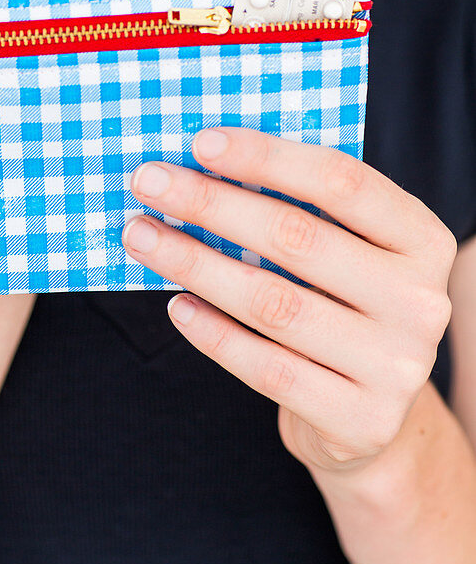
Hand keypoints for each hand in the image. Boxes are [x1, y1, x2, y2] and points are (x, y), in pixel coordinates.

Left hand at [121, 126, 456, 476]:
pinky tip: (176, 304)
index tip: (201, 143)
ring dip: (194, 263)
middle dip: (212, 204)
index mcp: (422, 239)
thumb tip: (202, 159)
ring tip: (142, 237)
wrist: (371, 416)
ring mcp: (395, 365)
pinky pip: (267, 368)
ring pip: (273, 303)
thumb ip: (301, 207)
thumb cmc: (342, 306)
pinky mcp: (360, 420)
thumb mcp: (347, 251)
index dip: (268, 158)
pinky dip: (213, 333)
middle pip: (298, 238)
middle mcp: (420, 300)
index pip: (342, 181)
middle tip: (149, 184)